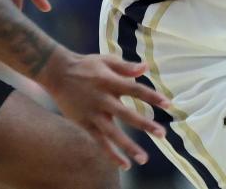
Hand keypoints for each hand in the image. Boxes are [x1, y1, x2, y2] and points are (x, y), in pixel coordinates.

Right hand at [40, 49, 170, 169]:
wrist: (57, 72)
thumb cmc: (86, 65)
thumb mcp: (106, 60)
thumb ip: (126, 66)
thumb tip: (146, 67)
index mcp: (110, 81)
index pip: (135, 90)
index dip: (151, 97)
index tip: (168, 104)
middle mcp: (102, 99)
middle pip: (126, 114)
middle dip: (145, 124)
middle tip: (162, 134)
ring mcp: (93, 113)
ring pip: (112, 133)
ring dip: (128, 146)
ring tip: (144, 158)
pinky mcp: (84, 123)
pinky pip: (99, 141)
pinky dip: (111, 154)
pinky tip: (124, 164)